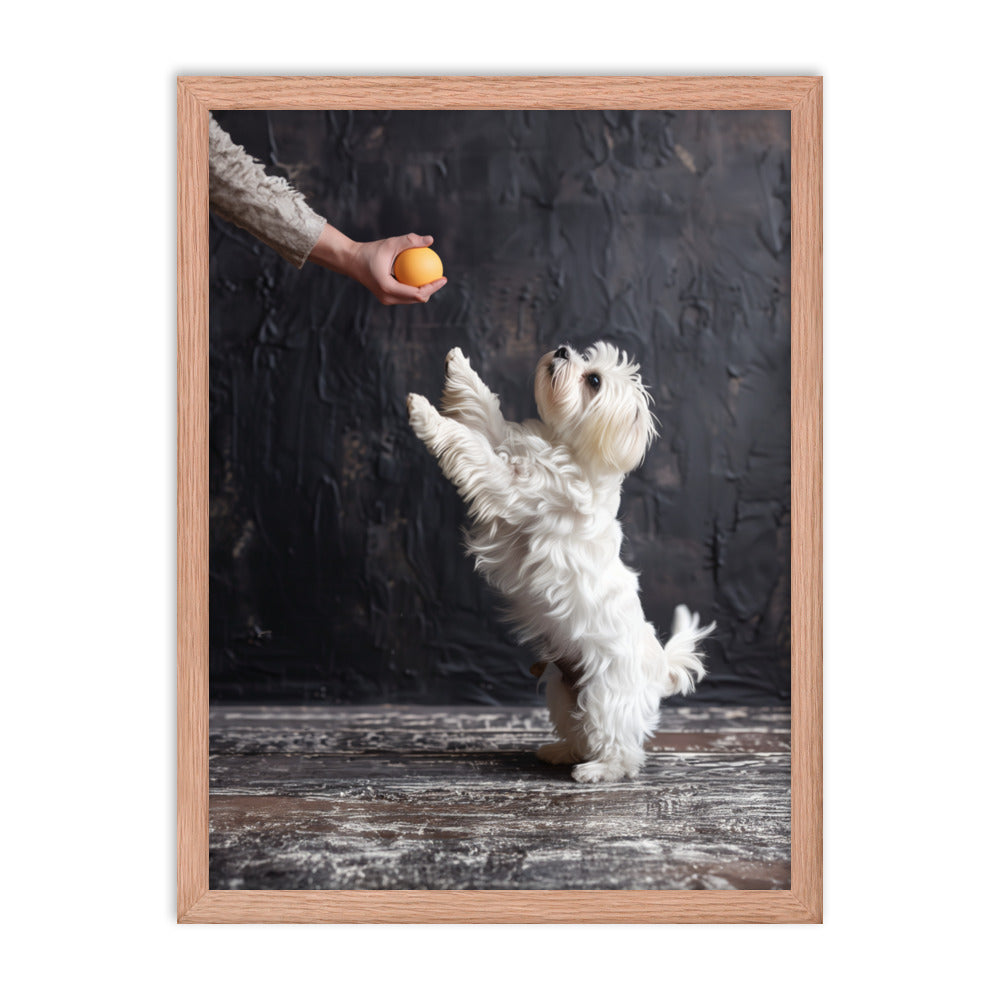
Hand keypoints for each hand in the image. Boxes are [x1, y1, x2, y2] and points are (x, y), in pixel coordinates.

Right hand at [307, 225, 447, 304]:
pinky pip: (405, 294)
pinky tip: (422, 276)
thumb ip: (410, 241)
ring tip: (434, 277)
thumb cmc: (370, 250)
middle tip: (441, 277)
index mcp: (389, 289)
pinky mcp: (385, 297)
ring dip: (424, 290)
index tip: (443, 278)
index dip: (433, 288)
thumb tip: (430, 240)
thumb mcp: (390, 243)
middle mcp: (388, 298)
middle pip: (417, 299)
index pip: (418, 293)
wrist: (351, 261)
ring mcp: (386, 299)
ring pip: (411, 299)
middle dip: (431, 291)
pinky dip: (414, 287)